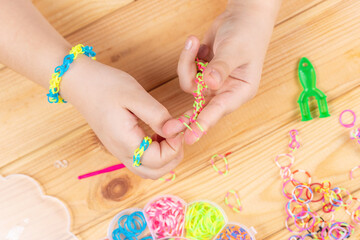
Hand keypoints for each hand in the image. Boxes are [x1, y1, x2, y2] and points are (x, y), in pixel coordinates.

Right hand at [61, 57, 183, 178]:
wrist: (79, 83)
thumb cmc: (105, 86)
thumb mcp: (134, 95)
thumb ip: (157, 115)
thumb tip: (176, 130)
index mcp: (125, 142)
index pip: (158, 161)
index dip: (175, 147)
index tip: (178, 127)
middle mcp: (122, 153)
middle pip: (156, 172)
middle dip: (173, 156)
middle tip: (177, 133)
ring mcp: (120, 152)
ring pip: (149, 170)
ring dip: (166, 157)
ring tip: (168, 133)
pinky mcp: (120, 146)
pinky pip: (142, 160)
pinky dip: (156, 153)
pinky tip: (158, 133)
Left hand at [163, 0, 280, 143]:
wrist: (242, 16)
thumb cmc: (247, 33)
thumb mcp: (235, 50)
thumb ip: (221, 67)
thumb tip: (209, 84)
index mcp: (240, 91)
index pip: (218, 110)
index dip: (203, 125)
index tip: (189, 138)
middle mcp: (226, 91)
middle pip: (201, 109)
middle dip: (185, 117)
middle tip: (168, 129)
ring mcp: (213, 84)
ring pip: (189, 85)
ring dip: (187, 64)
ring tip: (195, 42)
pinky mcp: (202, 74)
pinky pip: (187, 71)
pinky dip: (188, 57)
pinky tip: (197, 42)